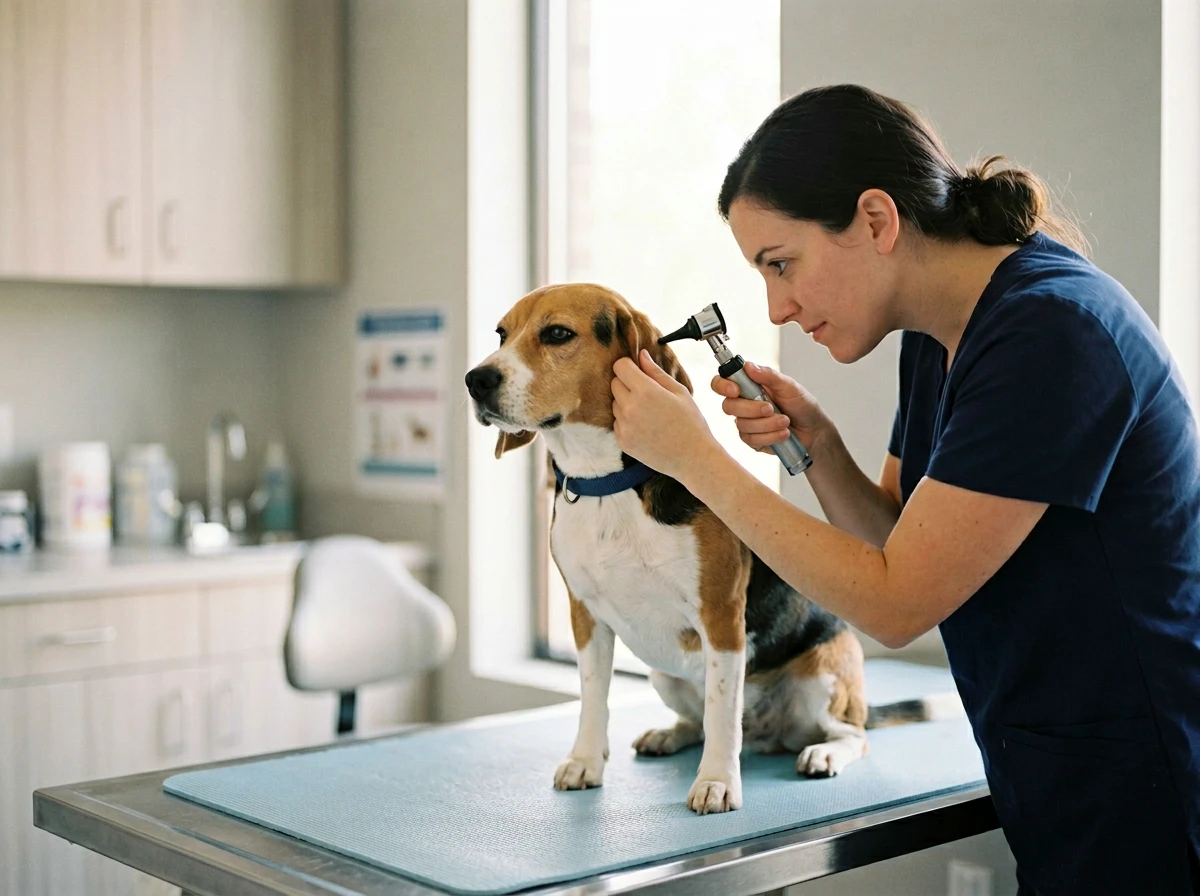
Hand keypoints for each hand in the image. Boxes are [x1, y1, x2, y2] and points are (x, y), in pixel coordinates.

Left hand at [612, 350, 720, 480]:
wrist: (693, 458)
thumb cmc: (691, 423)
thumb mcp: (679, 392)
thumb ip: (656, 372)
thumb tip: (641, 355)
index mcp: (645, 391)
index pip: (620, 367)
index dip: (628, 366)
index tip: (637, 370)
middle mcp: (630, 408)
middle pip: (615, 384)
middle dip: (627, 383)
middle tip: (647, 392)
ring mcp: (624, 427)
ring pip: (615, 403)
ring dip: (626, 402)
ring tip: (649, 412)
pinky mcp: (622, 441)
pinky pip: (617, 422)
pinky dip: (627, 421)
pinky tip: (646, 426)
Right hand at [711, 362, 828, 453]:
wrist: (814, 431)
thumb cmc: (802, 406)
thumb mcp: (789, 386)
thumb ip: (769, 375)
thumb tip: (748, 366)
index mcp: (749, 386)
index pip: (722, 382)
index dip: (722, 385)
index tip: (735, 390)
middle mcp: (744, 404)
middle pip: (728, 406)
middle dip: (751, 409)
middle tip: (771, 408)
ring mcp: (746, 423)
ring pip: (742, 424)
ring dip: (767, 424)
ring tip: (785, 421)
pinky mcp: (752, 440)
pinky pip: (751, 439)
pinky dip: (770, 436)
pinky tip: (783, 433)